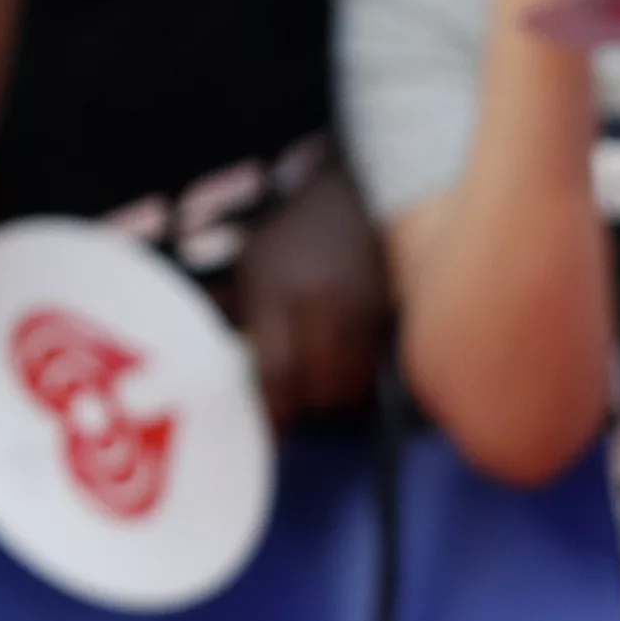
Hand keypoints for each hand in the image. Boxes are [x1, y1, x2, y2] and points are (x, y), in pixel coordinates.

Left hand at [226, 170, 386, 420]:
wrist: (342, 189)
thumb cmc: (284, 234)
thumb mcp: (249, 270)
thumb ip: (239, 321)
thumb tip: (224, 379)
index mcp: (275, 293)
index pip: (275, 373)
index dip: (274, 413)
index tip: (271, 431)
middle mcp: (322, 302)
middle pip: (321, 388)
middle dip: (309, 407)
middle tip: (300, 407)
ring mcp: (364, 305)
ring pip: (357, 383)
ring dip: (341, 397)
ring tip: (326, 388)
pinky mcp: (395, 308)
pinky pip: (383, 364)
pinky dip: (368, 377)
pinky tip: (354, 368)